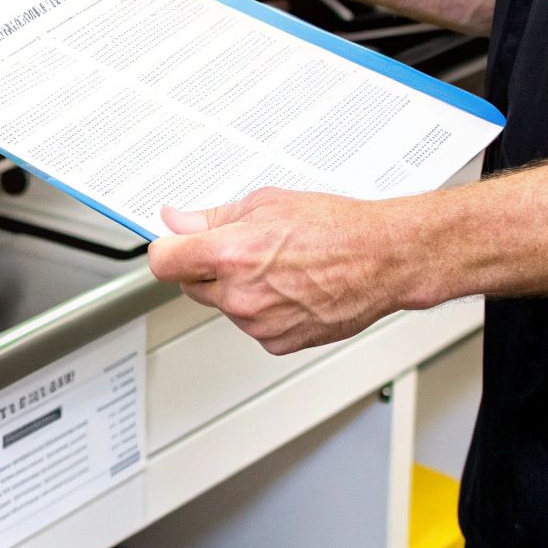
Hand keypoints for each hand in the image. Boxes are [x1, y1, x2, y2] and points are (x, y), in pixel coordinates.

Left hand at [146, 188, 420, 353]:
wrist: (385, 260)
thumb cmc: (337, 228)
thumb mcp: (266, 204)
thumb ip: (211, 218)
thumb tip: (175, 220)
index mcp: (230, 254)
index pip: (162, 262)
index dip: (167, 250)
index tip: (174, 245)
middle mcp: (239, 294)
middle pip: (190, 286)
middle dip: (206, 268)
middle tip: (244, 249)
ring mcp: (258, 323)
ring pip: (223, 306)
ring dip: (237, 290)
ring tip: (279, 267)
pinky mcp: (277, 343)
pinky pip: (251, 325)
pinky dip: (263, 310)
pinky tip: (291, 289)